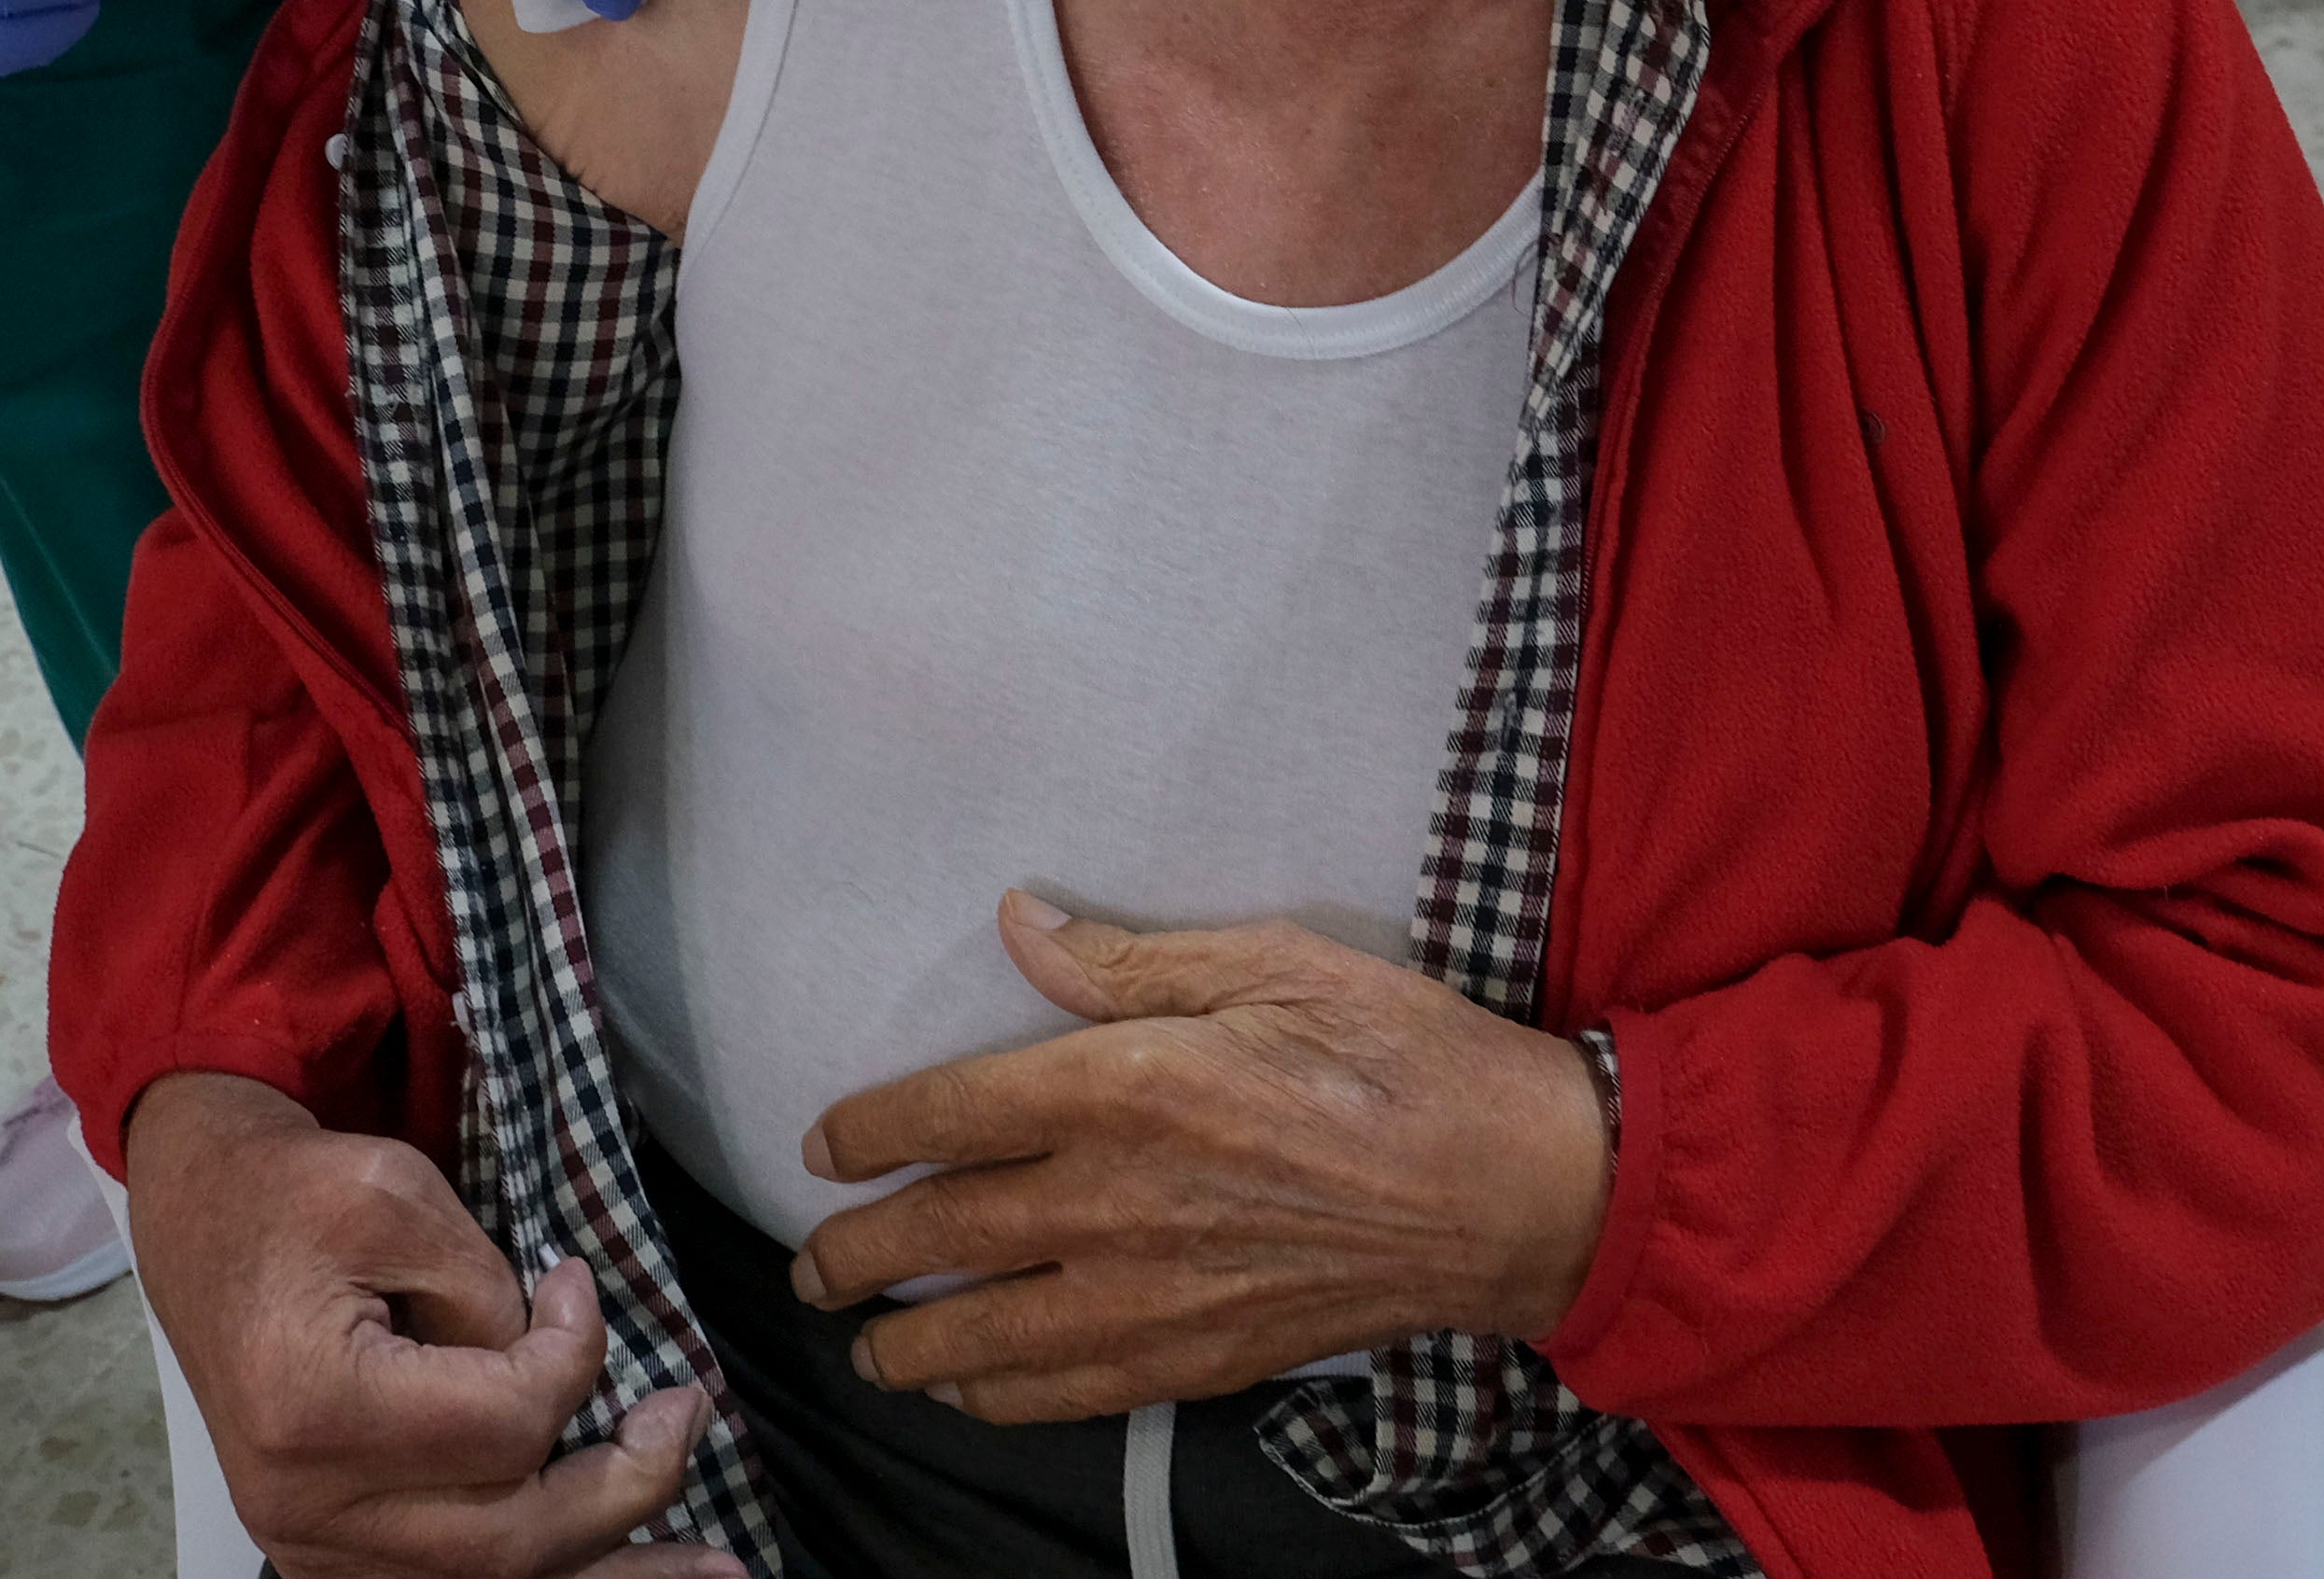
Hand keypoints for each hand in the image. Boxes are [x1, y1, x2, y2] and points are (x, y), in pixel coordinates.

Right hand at [127, 1072, 743, 1578]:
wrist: (203, 1221)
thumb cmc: (298, 1195)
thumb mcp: (401, 1196)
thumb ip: (489, 1293)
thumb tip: (561, 1364)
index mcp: (317, 1407)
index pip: (503, 1426)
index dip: (571, 1356)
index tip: (575, 1284)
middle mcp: (305, 1506)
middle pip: (506, 1539)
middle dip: (624, 1489)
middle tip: (688, 1422)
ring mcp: (310, 1546)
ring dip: (610, 1573)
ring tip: (717, 1570)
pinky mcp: (325, 1554)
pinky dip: (539, 1576)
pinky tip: (616, 1569)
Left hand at [786, 894, 1614, 1424]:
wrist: (1513, 1190)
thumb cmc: (1399, 1054)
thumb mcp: (1270, 962)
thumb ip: (1129, 962)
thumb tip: (1020, 926)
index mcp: (1127, 1085)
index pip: (949, 1114)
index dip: (866, 1134)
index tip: (821, 1146)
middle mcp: (1120, 1197)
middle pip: (947, 1233)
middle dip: (856, 1255)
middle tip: (810, 1266)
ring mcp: (1159, 1291)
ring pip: (992, 1334)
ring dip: (912, 1343)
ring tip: (865, 1343)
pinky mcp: (1205, 1355)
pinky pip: (1074, 1390)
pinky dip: (1005, 1398)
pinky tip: (972, 1393)